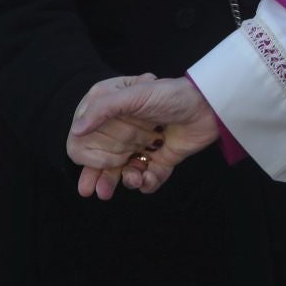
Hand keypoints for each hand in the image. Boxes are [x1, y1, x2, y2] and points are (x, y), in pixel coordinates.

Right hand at [69, 75, 219, 198]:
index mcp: (114, 113)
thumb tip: (76, 130)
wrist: (209, 107)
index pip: (89, 140)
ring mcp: (144, 146)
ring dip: (125, 181)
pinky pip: (149, 179)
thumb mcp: (135, 94)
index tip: (88, 163)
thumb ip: (103, 109)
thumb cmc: (171, 94)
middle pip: (104, 161)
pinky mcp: (162, 160)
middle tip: (94, 191)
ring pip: (125, 172)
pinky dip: (147, 183)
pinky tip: (148, 180)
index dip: (87, 156)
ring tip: (132, 180)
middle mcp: (126, 131)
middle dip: (101, 176)